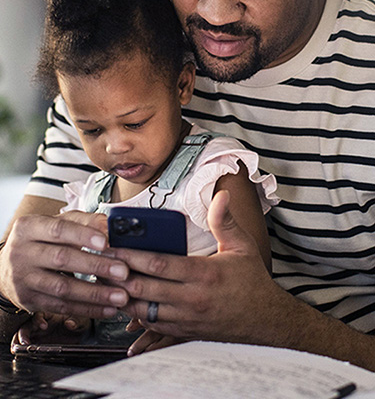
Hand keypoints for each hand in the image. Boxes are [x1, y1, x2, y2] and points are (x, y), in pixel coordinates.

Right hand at [0, 210, 129, 319]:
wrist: (8, 266)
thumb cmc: (42, 240)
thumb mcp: (58, 223)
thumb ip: (85, 222)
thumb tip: (109, 224)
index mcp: (29, 228)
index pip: (58, 229)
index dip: (83, 235)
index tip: (107, 241)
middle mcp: (22, 253)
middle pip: (62, 259)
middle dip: (96, 266)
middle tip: (122, 271)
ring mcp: (24, 279)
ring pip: (62, 288)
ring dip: (95, 293)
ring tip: (120, 295)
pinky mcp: (29, 301)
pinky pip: (61, 307)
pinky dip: (87, 309)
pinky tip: (107, 308)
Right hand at [11, 311, 90, 347]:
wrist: (81, 333)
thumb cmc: (79, 321)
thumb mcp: (81, 320)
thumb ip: (75, 321)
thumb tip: (71, 324)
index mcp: (50, 312)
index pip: (39, 313)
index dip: (39, 319)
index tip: (44, 326)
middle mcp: (41, 321)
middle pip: (26, 324)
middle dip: (23, 333)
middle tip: (25, 342)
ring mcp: (37, 332)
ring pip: (23, 334)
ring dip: (19, 341)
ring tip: (19, 349)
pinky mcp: (37, 342)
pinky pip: (26, 344)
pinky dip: (22, 348)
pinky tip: (22, 353)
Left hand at [81, 192, 374, 370]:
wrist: (265, 322)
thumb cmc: (252, 281)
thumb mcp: (243, 247)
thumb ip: (226, 221)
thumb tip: (221, 194)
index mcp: (203, 274)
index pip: (159, 264)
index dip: (132, 256)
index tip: (111, 246)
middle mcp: (191, 299)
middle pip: (144, 289)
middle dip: (117, 276)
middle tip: (96, 264)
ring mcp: (186, 319)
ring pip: (144, 311)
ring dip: (121, 298)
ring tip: (100, 285)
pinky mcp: (184, 332)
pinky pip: (153, 327)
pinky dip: (134, 318)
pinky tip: (120, 308)